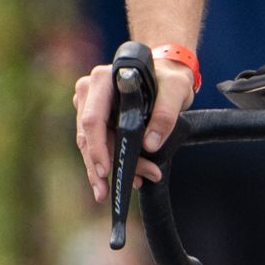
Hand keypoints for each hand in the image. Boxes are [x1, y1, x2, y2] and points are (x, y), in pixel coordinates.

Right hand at [72, 54, 196, 201]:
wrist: (165, 73)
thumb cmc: (168, 78)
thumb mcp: (176, 90)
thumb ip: (166, 114)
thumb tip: (150, 145)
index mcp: (104, 79)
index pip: (93, 118)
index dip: (97, 147)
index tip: (106, 171)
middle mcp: (90, 90)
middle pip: (88, 136)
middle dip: (101, 166)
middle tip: (110, 192)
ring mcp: (88, 104)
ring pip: (90, 144)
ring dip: (107, 168)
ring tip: (130, 184)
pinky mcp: (95, 117)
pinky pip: (97, 144)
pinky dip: (111, 162)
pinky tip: (128, 176)